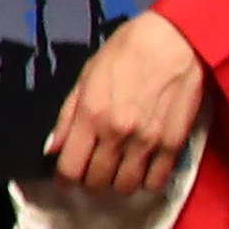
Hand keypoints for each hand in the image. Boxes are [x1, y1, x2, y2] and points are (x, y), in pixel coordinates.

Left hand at [44, 6, 213, 206]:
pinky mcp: (173, 144)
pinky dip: (146, 182)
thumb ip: (67, 117)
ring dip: (117, 184)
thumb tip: (53, 148)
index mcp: (90, 115)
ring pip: (126, 187)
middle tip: (92, 171)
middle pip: (97, 182)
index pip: (70, 168)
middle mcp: (117, 134)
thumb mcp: (86, 77)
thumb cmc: (126, 52)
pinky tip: (142, 170)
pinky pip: (156, 181)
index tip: (65, 179)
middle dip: (89, 182)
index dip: (64, 179)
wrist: (175, 41)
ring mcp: (147, 142)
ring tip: (116, 171)